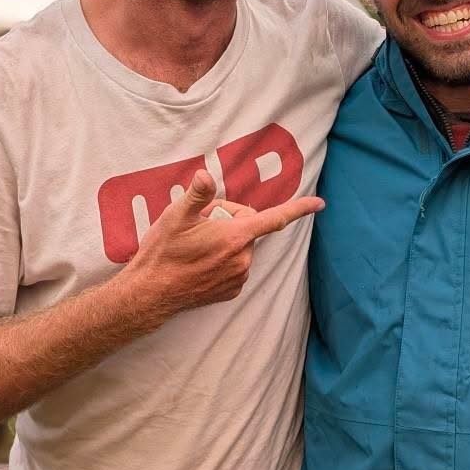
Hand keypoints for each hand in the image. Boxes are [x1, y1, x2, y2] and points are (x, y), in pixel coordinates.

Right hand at [126, 170, 323, 313]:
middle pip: (248, 225)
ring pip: (241, 245)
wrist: (149, 294)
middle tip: (200, 224)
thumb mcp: (176, 215)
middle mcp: (243, 259)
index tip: (320, 204)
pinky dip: (222, 257)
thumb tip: (206, 174)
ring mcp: (238, 277)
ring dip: (225, 239)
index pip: (275, 218)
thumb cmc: (163, 252)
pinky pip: (235, 264)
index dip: (299, 209)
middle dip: (229, 218)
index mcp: (235, 237)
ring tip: (196, 244)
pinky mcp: (231, 291)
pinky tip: (199, 260)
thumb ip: (198, 194)